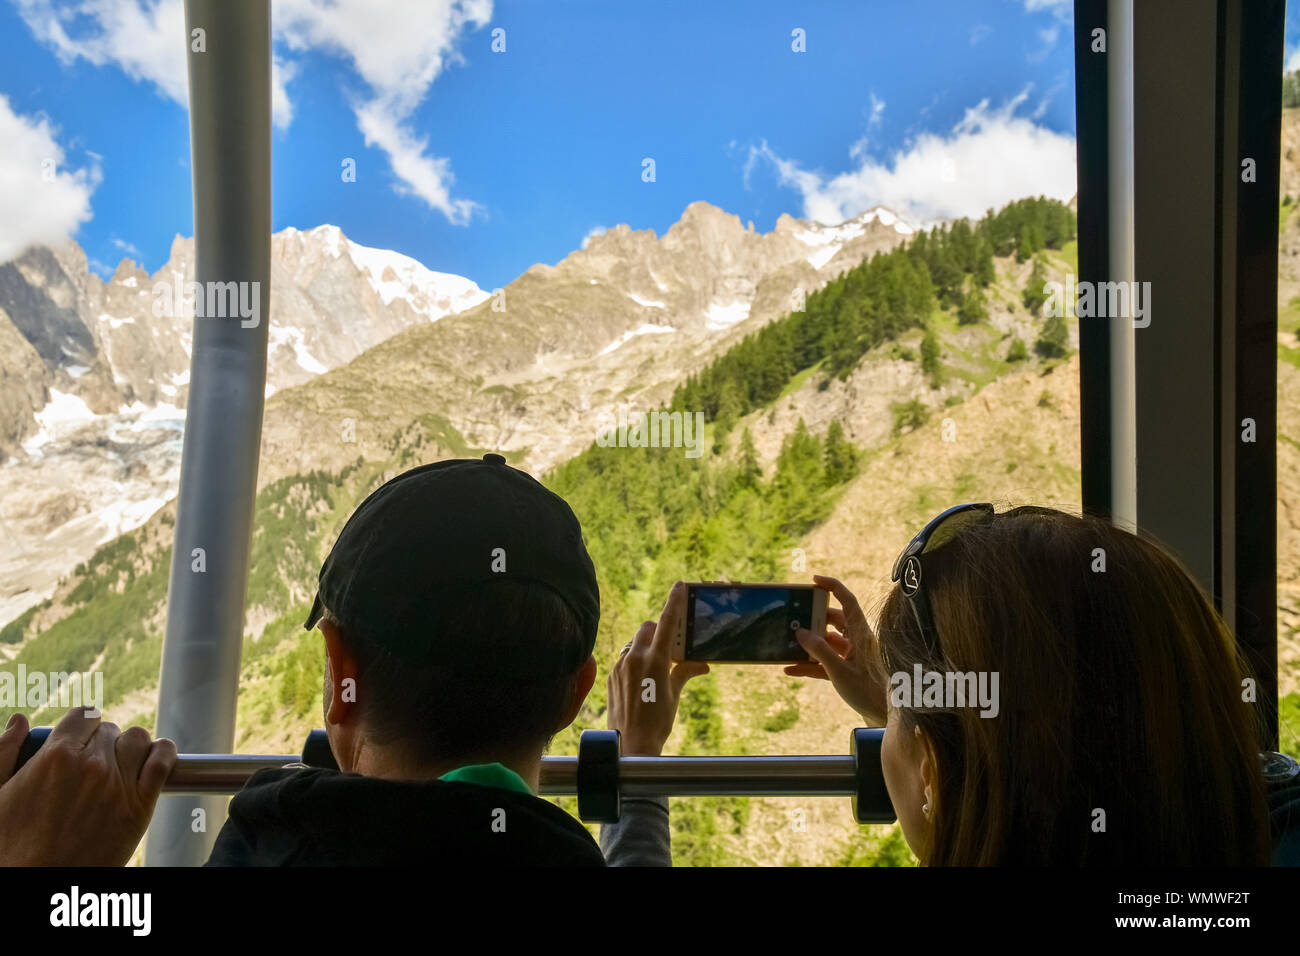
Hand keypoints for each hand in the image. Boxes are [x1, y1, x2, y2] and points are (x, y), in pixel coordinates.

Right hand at [0, 707, 176, 865]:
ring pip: (139, 739)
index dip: (83, 725)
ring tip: (120, 763)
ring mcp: (118, 785)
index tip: (82, 737)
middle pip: (111, 730)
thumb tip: (20, 720)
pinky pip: (163, 761)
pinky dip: (163, 753)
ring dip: (131, 747)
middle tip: (94, 763)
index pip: (84, 715)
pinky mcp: (140, 806)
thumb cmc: (9, 844)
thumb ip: (4, 752)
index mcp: (55, 756)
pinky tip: (154, 757)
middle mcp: (91, 765)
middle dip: (102, 742)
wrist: (35, 883)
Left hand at [606, 581, 709, 754]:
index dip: (674, 602)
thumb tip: (702, 664)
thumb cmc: (658, 721)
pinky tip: (640, 681)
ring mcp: (620, 665)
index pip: (667, 623)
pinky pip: (624, 657)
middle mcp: (635, 658)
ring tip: (654, 668)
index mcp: (655, 661)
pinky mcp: (611, 674)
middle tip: (668, 647)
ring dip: (646, 647)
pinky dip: (634, 660)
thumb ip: (685, 672)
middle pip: (648, 627)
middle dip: (658, 631)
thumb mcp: (675, 695)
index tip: (679, 586)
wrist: (630, 744)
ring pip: (635, 642)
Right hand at [784, 574, 887, 725]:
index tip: (814, 580)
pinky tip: (790, 670)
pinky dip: (808, 665)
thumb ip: (820, 651)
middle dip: (812, 619)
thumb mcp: (840, 672)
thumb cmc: (869, 692)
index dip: (832, 586)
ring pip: (825, 642)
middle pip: (832, 621)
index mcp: (861, 634)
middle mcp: (856, 641)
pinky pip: (823, 663)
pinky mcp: (845, 671)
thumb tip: (801, 632)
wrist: (885, 717)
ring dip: (807, 644)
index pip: (847, 601)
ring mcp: (850, 656)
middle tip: (793, 619)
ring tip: (787, 643)